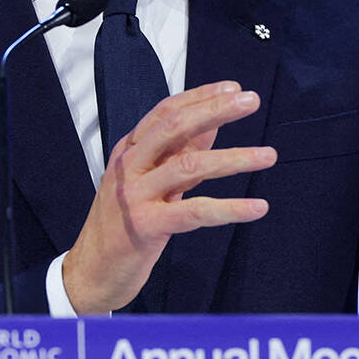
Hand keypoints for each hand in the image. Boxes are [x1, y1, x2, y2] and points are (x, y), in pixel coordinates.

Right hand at [60, 80, 275, 312]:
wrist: (90, 271)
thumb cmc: (122, 222)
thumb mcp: (148, 180)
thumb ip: (178, 153)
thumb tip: (213, 125)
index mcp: (129, 150)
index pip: (166, 111)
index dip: (200, 96)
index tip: (234, 88)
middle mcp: (130, 166)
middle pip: (175, 127)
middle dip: (215, 110)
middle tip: (250, 101)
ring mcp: (135, 195)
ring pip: (189, 166)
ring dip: (234, 158)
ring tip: (268, 156)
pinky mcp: (146, 225)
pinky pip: (195, 212)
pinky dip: (230, 209)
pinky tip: (257, 207)